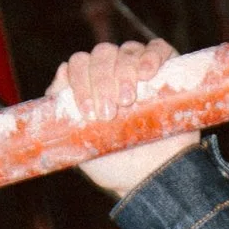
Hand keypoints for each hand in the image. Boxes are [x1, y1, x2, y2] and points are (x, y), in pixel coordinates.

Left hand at [52, 38, 197, 198]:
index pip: (80, 64)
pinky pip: (158, 48)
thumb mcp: (81, 145)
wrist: (151, 179)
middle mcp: (114, 71)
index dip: (80, 83)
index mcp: (92, 84)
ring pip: (127, 51)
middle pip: (102, 54)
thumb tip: (61, 74)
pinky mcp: (168, 70)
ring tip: (129, 100)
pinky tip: (147, 73)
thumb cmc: (115, 165)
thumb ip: (63, 114)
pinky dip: (152, 55)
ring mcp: (140, 68)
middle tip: (109, 112)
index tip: (88, 113)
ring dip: (124, 71)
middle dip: (101, 81)